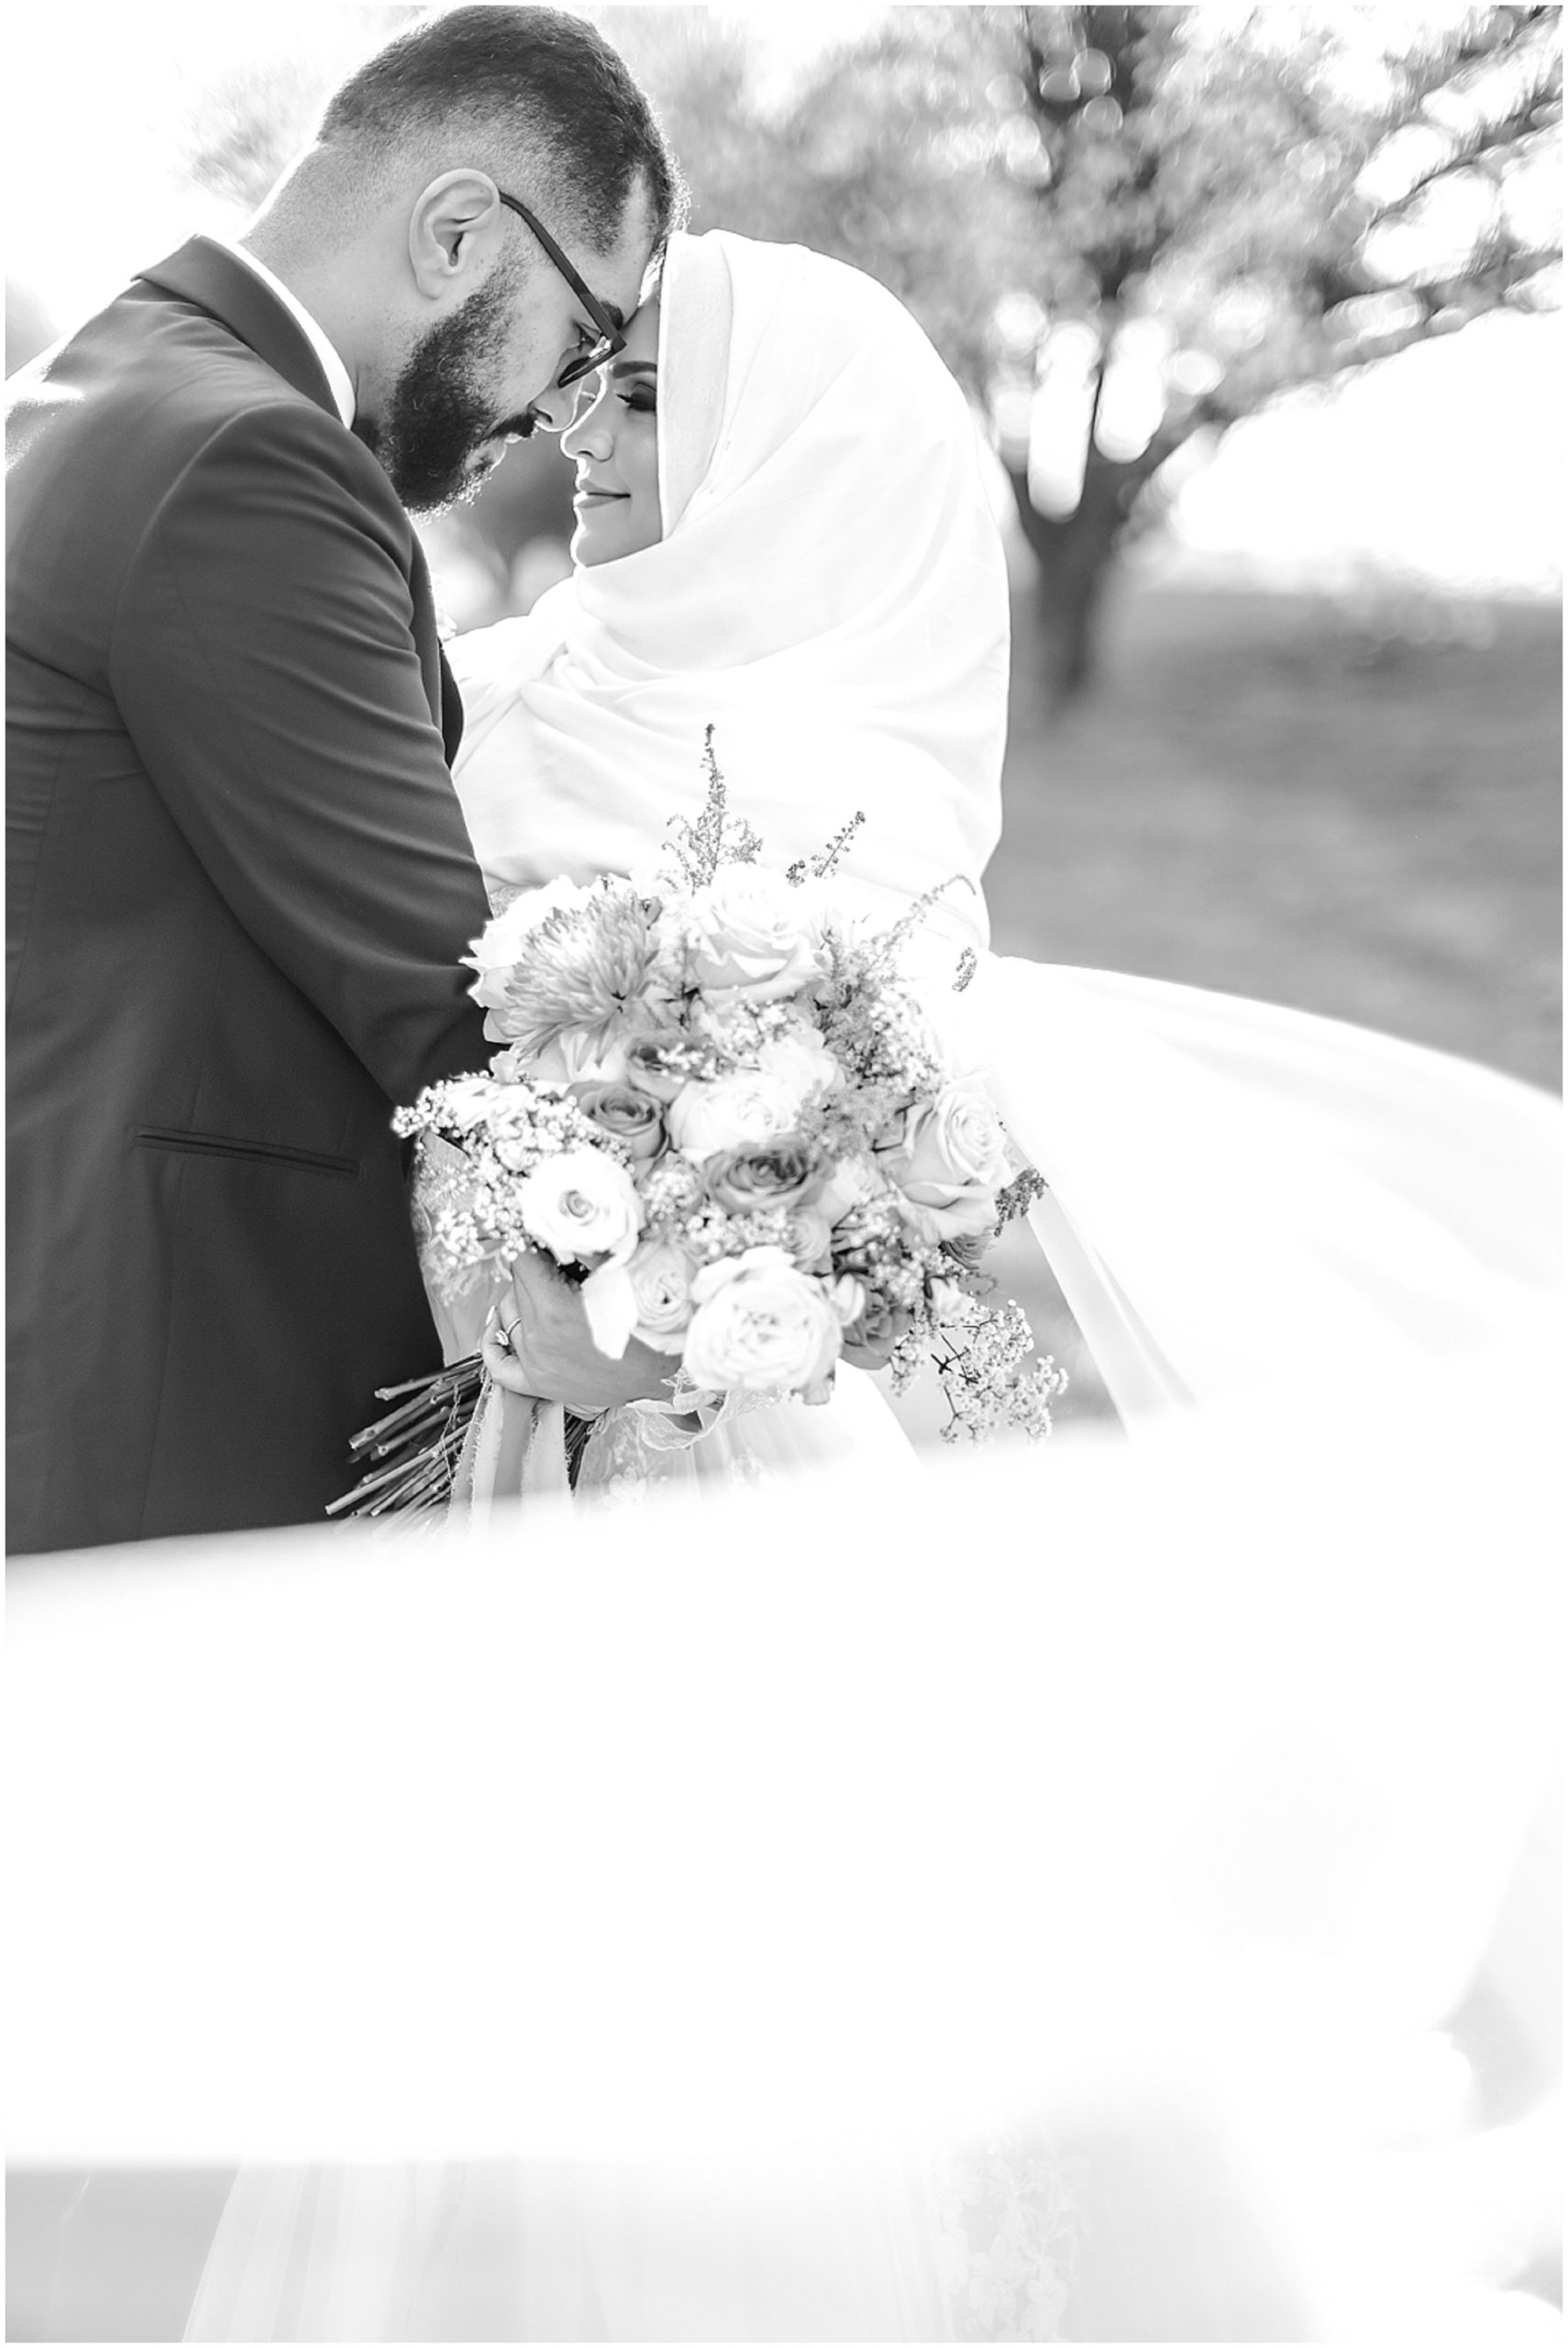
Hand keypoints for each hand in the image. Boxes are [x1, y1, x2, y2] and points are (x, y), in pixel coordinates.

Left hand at [483, 1249, 674, 1415]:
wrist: (662, 1373)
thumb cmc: (648, 1326)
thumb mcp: (619, 1277)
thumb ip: (586, 1252)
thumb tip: (561, 1230)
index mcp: (555, 1310)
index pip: (523, 1261)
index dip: (537, 1248)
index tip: (550, 1247)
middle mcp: (538, 1338)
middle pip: (516, 1286)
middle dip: (536, 1272)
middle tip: (561, 1271)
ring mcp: (535, 1363)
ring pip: (507, 1315)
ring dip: (524, 1300)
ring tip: (551, 1295)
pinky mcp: (538, 1383)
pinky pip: (499, 1364)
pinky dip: (494, 1343)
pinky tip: (499, 1326)